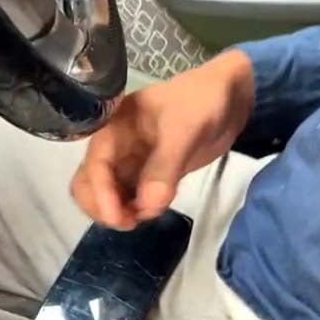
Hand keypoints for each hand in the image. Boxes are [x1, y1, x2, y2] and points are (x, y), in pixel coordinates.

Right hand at [70, 49, 254, 228]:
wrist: (230, 97)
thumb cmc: (202, 102)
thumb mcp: (184, 129)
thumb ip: (164, 167)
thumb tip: (148, 207)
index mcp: (114, 127)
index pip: (95, 165)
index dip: (100, 194)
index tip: (118, 219)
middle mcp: (115, 146)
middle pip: (88, 183)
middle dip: (102, 206)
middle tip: (131, 222)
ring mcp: (130, 161)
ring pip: (106, 194)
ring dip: (118, 211)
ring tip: (147, 215)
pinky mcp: (147, 175)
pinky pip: (128, 197)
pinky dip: (135, 209)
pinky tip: (154, 210)